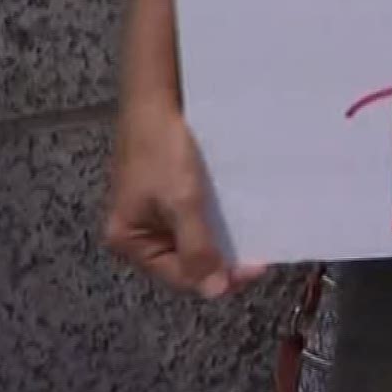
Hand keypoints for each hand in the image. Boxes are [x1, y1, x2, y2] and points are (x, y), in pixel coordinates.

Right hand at [103, 101, 263, 297]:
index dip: (219, 277)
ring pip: (194, 240)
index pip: (181, 276)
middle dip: (222, 261)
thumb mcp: (181, 201)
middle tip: (261, 255)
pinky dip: (218, 221)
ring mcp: (154, 212)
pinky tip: (242, 217)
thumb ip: (197, 247)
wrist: (156, 99)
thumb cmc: (163, 149)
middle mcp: (139, 232)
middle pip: (186, 261)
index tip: (258, 267)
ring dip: (223, 241)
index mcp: (130, 241)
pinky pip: (196, 217)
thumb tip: (214, 292)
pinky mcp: (169, 193)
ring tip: (256, 238)